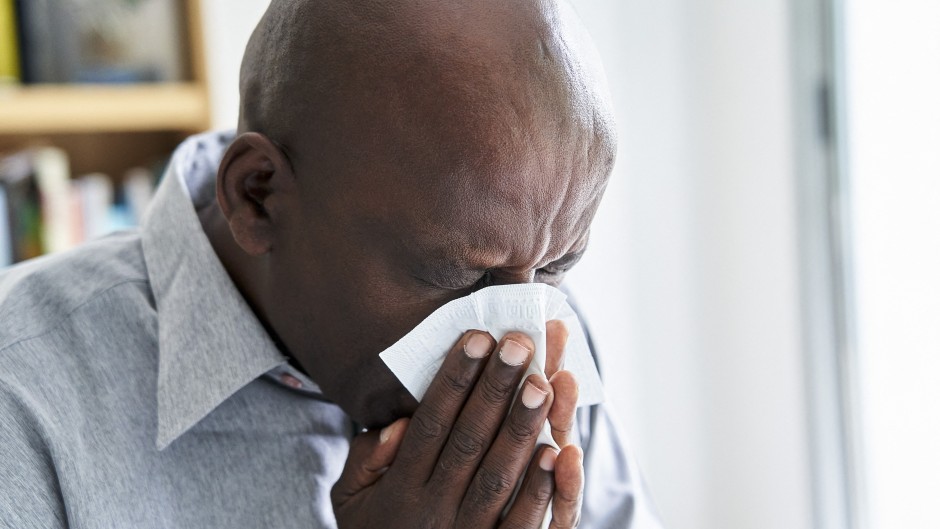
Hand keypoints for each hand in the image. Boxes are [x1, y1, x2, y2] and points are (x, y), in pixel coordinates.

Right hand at [332, 324, 583, 527]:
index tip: (477, 338)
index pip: (431, 425)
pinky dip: (541, 490)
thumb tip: (399, 424)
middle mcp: (434, 511)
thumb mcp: (350, 500)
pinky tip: (558, 452)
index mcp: (400, 489)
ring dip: (522, 428)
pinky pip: (522, 525)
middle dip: (495, 389)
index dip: (454, 381)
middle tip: (519, 344)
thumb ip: (365, 460)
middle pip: (468, 441)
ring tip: (543, 382)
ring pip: (498, 477)